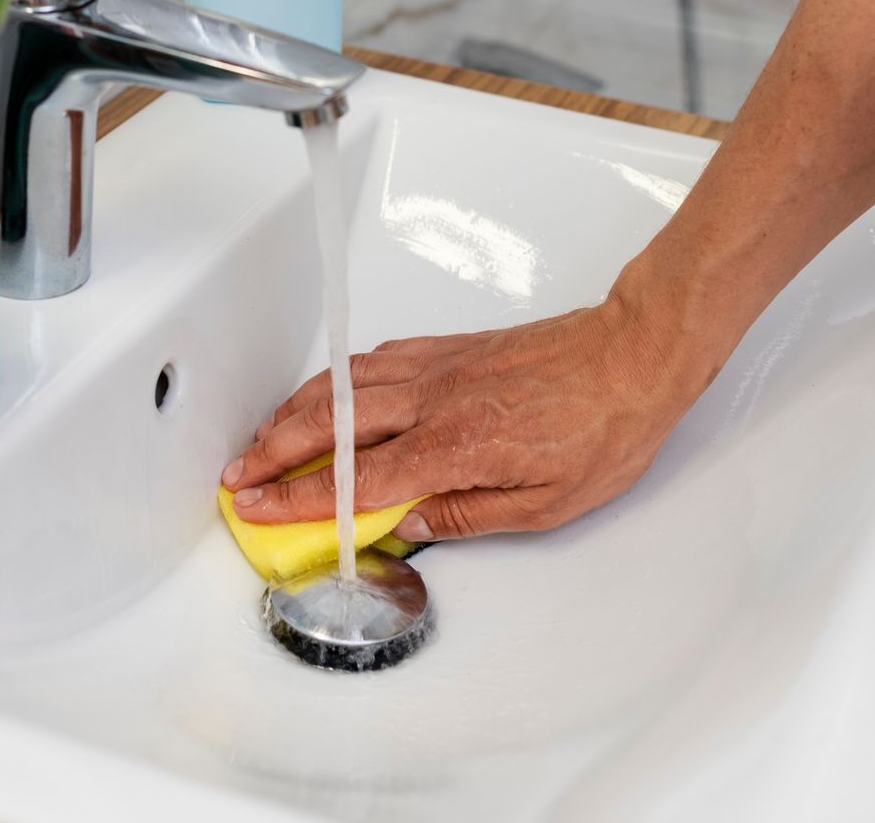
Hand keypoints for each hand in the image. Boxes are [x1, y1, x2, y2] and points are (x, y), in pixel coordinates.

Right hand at [218, 300, 708, 540]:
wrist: (636, 352)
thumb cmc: (605, 425)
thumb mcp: (547, 505)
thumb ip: (468, 516)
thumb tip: (411, 526)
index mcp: (452, 447)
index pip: (354, 479)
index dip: (296, 495)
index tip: (255, 505)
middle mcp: (432, 400)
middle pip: (329, 424)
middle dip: (272, 450)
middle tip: (237, 473)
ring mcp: (437, 367)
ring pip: (343, 385)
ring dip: (293, 411)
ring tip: (263, 435)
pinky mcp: (448, 348)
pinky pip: (373, 361)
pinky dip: (335, 377)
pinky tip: (326, 391)